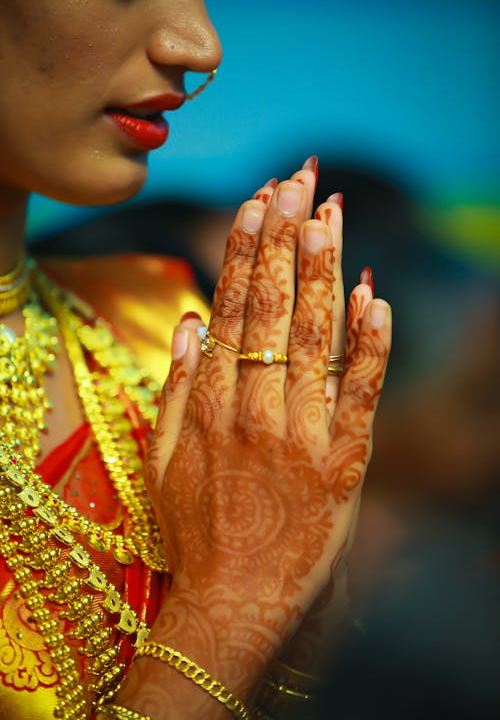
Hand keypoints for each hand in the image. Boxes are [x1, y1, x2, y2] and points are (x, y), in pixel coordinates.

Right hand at [128, 160, 390, 716]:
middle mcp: (257, 408)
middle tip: (298, 183)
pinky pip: (362, 393)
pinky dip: (372, 345)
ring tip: (329, 217)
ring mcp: (303, 433)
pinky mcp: (344, 462)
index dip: (244, 249)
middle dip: (286, 239)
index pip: (232, 307)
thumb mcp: (163, 457)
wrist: (233, 601)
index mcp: (212, 403)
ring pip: (317, 337)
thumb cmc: (194, 529)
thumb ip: (176, 385)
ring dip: (323, 272)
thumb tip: (192, 320)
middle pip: (274, 308)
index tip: (256, 201)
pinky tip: (377, 299)